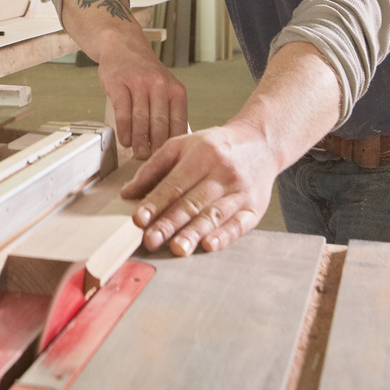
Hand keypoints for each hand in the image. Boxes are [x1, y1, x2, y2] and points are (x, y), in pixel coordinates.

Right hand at [97, 42, 187, 158]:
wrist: (123, 45)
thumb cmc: (145, 71)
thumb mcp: (166, 87)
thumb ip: (170, 111)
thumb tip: (174, 143)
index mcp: (175, 90)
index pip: (178, 122)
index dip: (173, 143)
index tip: (169, 158)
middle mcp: (159, 85)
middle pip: (159, 123)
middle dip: (156, 146)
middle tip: (151, 161)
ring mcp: (139, 83)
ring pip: (141, 119)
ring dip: (139, 141)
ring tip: (138, 153)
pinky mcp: (120, 83)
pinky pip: (123, 111)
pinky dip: (124, 129)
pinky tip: (125, 140)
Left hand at [119, 120, 276, 256]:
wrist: (261, 142)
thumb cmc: (217, 146)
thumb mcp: (183, 145)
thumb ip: (154, 167)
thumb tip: (128, 192)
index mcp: (201, 155)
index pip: (174, 183)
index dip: (156, 202)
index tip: (139, 219)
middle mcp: (221, 173)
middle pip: (192, 202)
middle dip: (170, 223)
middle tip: (151, 240)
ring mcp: (239, 191)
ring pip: (213, 215)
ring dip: (194, 233)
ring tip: (178, 248)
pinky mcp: (254, 207)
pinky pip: (239, 224)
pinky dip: (224, 236)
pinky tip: (210, 245)